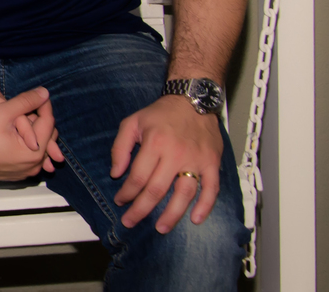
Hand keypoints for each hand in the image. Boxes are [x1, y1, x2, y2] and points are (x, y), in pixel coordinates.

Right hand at [0, 76, 63, 171]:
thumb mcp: (3, 112)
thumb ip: (26, 101)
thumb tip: (44, 92)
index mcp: (34, 152)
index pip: (49, 122)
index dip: (44, 104)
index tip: (39, 94)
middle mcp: (33, 166)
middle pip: (47, 135)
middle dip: (40, 119)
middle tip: (28, 106)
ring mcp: (25, 173)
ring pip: (39, 146)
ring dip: (34, 131)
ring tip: (20, 117)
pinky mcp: (17, 175)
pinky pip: (29, 156)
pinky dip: (26, 143)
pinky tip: (14, 133)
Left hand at [110, 95, 222, 231]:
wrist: (192, 100)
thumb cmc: (160, 113)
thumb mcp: (132, 122)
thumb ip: (120, 147)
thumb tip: (116, 173)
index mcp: (154, 143)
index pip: (138, 177)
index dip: (127, 192)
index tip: (120, 201)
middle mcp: (175, 153)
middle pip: (157, 189)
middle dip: (141, 209)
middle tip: (131, 222)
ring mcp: (196, 160)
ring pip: (184, 193)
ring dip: (172, 214)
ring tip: (161, 228)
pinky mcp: (212, 163)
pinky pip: (211, 189)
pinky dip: (205, 206)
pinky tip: (195, 219)